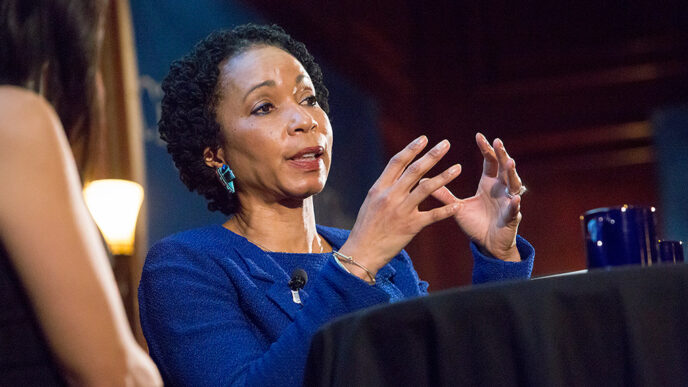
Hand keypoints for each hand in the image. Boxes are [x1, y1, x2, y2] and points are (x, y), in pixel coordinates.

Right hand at [339, 136, 461, 278]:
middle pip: (414, 170)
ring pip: (426, 188)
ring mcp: (401, 211)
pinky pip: (432, 215)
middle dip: (432, 155)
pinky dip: (446, 210)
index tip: (424, 139)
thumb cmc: (366, 227)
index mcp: (379, 188)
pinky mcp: (410, 226)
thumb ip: (385, 188)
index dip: (411, 149)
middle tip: (446, 144)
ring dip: (444, 177)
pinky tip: (458, 205)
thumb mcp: (371, 202)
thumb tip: (398, 174)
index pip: (397, 162)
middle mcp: (390, 196)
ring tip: (458, 168)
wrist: (362, 252)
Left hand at [430, 133, 523, 260]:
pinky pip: (514, 210)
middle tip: (498, 142)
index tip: (479, 136)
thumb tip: (423, 181)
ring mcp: (508, 202)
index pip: (490, 162)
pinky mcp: (511, 218)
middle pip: (504, 168)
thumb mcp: (457, 207)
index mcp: (489, 184)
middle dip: (502, 155)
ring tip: (510, 163)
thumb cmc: (475, 223)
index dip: (486, 149)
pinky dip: (514, 204)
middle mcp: (501, 190)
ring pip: (513, 185)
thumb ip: (443, 194)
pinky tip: (514, 199)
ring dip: (512, 174)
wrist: (487, 244)